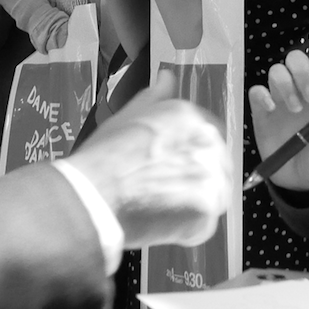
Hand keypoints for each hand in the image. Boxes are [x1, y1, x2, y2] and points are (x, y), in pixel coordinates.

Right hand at [69, 76, 229, 248]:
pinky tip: (157, 223)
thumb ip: (155, 97)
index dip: (186, 160)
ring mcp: (211, 176)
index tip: (168, 171)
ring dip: (189, 208)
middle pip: (214, 169)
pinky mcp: (208, 210)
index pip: (206, 141)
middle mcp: (208, 141)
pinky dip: (182, 231)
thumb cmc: (104, 157)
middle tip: (160, 194)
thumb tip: (167, 76)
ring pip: (211, 198)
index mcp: (192, 117)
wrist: (94, 193)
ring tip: (156, 208)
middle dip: (192, 184)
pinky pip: (202, 226)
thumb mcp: (128, 116)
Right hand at [246, 51, 308, 190]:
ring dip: (286, 85)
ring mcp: (280, 98)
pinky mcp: (261, 110)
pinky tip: (271, 110)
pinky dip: (262, 95)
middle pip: (298, 59)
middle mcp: (302, 90)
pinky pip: (256, 91)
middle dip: (304, 74)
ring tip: (294, 110)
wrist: (296, 181)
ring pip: (277, 70)